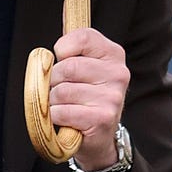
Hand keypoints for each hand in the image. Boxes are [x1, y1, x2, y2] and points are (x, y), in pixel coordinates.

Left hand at [48, 28, 129, 169]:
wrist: (97, 135)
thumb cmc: (81, 95)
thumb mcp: (79, 66)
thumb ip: (68, 49)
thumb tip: (53, 37)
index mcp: (113, 54)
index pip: (83, 37)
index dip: (63, 49)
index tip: (63, 60)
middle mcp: (118, 73)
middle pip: (67, 67)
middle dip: (54, 80)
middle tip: (63, 90)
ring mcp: (113, 97)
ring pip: (61, 91)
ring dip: (53, 101)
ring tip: (67, 106)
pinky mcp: (103, 118)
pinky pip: (61, 112)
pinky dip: (56, 116)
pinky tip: (68, 119)